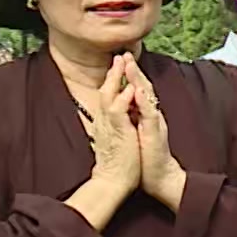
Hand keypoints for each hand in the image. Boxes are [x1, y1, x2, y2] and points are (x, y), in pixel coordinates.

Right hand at [83, 57, 141, 195]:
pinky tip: (129, 89)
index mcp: (109, 121)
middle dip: (114, 73)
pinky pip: (118, 113)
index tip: (120, 64)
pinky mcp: (117, 134)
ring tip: (122, 62)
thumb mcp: (119, 137)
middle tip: (119, 55)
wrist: (116, 181)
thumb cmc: (120, 161)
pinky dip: (123, 100)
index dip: (115, 79)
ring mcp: (111, 126)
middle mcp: (107, 121)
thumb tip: (121, 112)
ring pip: (110, 97)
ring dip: (116, 79)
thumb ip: (118, 123)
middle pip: (107, 91)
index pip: (111, 95)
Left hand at [126, 57, 186, 209]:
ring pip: (147, 97)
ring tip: (131, 65)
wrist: (159, 177)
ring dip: (139, 80)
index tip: (121, 60)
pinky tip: (138, 91)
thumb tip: (126, 105)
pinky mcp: (154, 133)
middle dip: (134, 71)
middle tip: (126, 54)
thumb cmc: (145, 157)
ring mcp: (154, 123)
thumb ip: (133, 118)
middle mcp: (151, 116)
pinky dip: (144, 101)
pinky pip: (149, 114)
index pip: (136, 91)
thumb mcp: (136, 133)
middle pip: (142, 88)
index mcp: (144, 116)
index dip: (129, 75)